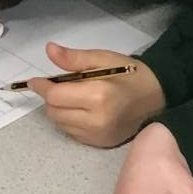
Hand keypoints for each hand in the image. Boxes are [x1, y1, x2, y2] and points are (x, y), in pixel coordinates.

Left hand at [29, 44, 163, 148]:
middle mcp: (96, 120)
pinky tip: (82, 110)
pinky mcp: (101, 143)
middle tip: (60, 86)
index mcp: (98, 96)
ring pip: (61, 123)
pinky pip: (72, 133)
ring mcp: (98, 135)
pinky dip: (70, 121)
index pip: (55, 95)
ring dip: (60, 110)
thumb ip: (74, 58)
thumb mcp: (103, 59)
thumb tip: (49, 50)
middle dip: (51, 98)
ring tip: (73, 97)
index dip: (42, 86)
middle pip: (54, 111)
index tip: (35, 80)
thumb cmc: (130, 74)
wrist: (157, 97)